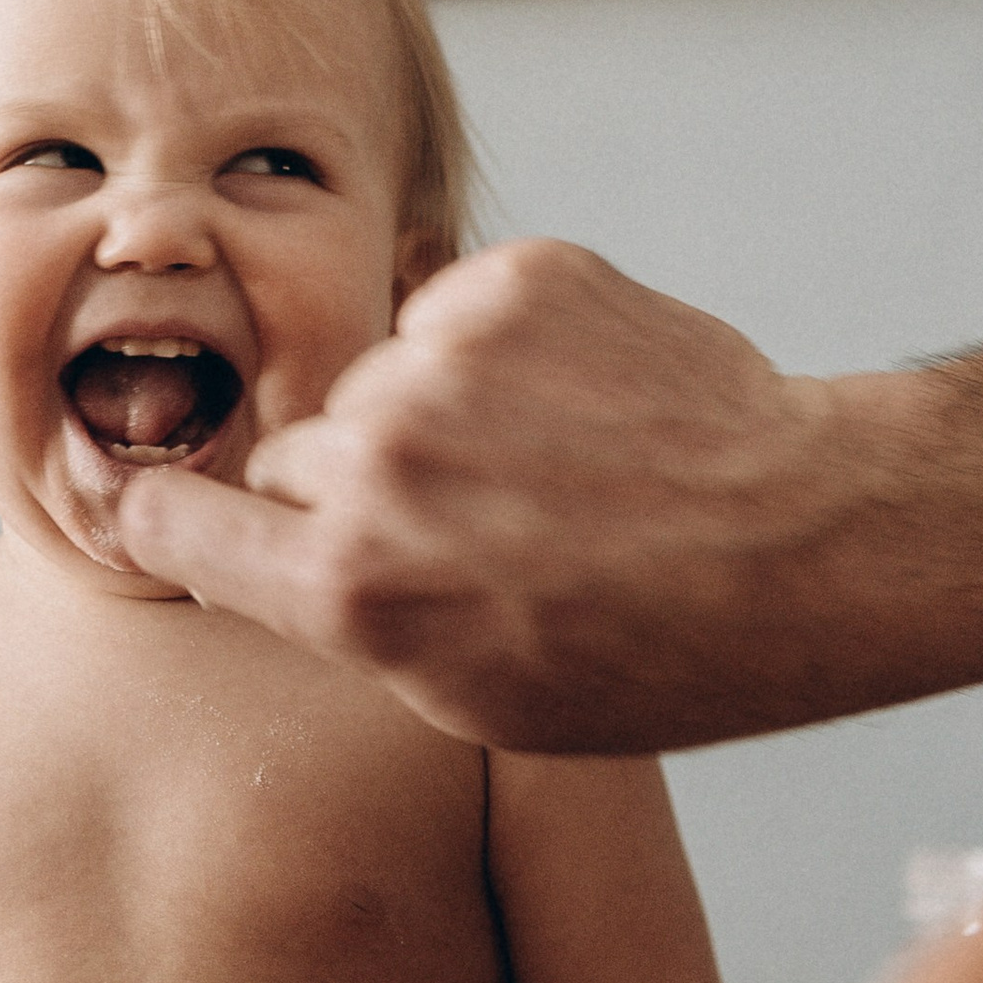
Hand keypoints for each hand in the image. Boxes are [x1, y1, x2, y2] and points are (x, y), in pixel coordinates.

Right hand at [121, 239, 828, 752]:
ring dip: (440, 416)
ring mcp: (444, 361)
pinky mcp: (514, 283)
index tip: (177, 508)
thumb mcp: (479, 699)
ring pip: (383, 383)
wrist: (812, 540)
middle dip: (356, 488)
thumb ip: (353, 621)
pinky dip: (508, 352)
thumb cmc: (656, 652)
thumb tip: (272, 551)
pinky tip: (586, 411)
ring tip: (553, 473)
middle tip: (474, 528)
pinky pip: (458, 315)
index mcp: (350, 590)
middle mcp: (375, 466)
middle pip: (296, 456)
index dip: (173, 517)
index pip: (170, 523)